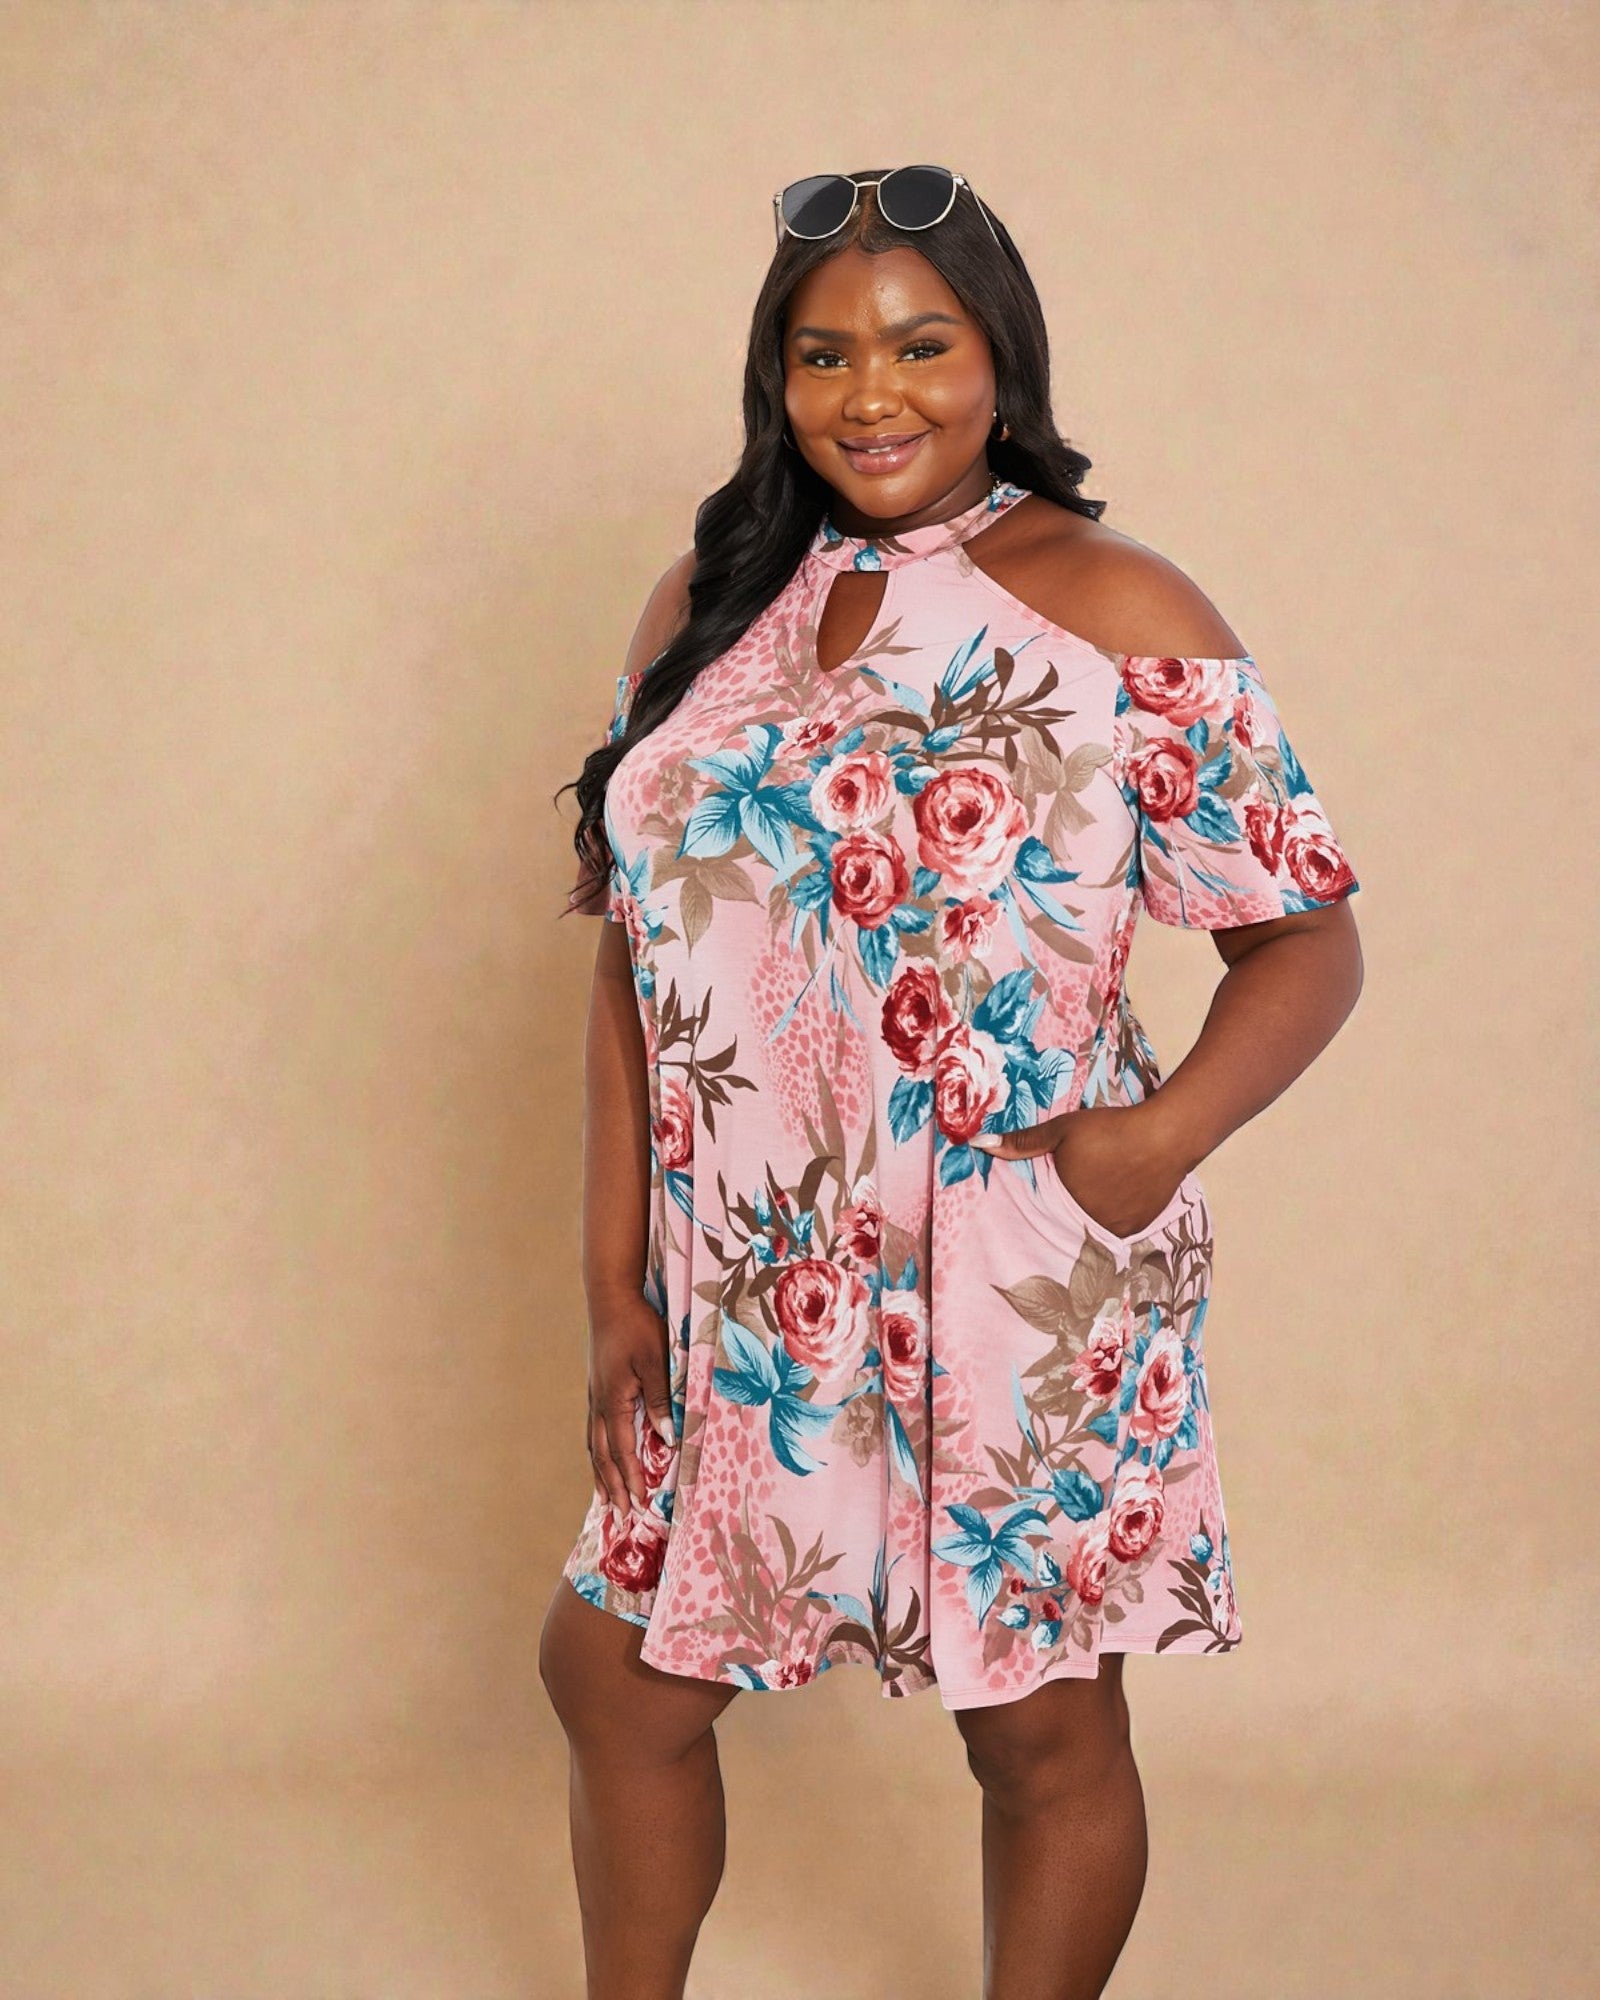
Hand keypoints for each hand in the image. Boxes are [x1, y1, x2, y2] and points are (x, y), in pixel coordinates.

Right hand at [586, 1289, 676, 1522]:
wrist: (610, 1298)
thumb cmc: (638, 1326)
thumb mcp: (655, 1361)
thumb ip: (661, 1398)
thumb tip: (667, 1437)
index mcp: (613, 1402)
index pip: (622, 1452)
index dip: (632, 1480)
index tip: (640, 1506)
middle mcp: (599, 1404)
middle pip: (603, 1457)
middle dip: (613, 1488)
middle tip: (621, 1517)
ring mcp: (595, 1397)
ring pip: (595, 1446)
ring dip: (602, 1475)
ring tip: (605, 1500)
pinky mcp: (596, 1388)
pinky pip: (594, 1431)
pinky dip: (598, 1453)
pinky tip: (601, 1458)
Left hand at [971, 1102, 1186, 1241]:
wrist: (1166, 1135)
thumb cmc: (1109, 1130)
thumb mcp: (1061, 1131)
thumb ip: (1021, 1143)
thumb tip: (978, 1143)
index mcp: (1066, 1204)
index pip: (1043, 1217)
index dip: (1040, 1211)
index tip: (1037, 1207)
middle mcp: (1090, 1224)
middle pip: (1069, 1224)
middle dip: (1065, 1213)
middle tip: (1072, 1194)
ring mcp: (1117, 1229)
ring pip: (1094, 1228)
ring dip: (1090, 1216)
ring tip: (1094, 1195)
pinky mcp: (1140, 1226)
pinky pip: (1118, 1228)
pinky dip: (1113, 1216)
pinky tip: (1115, 1197)